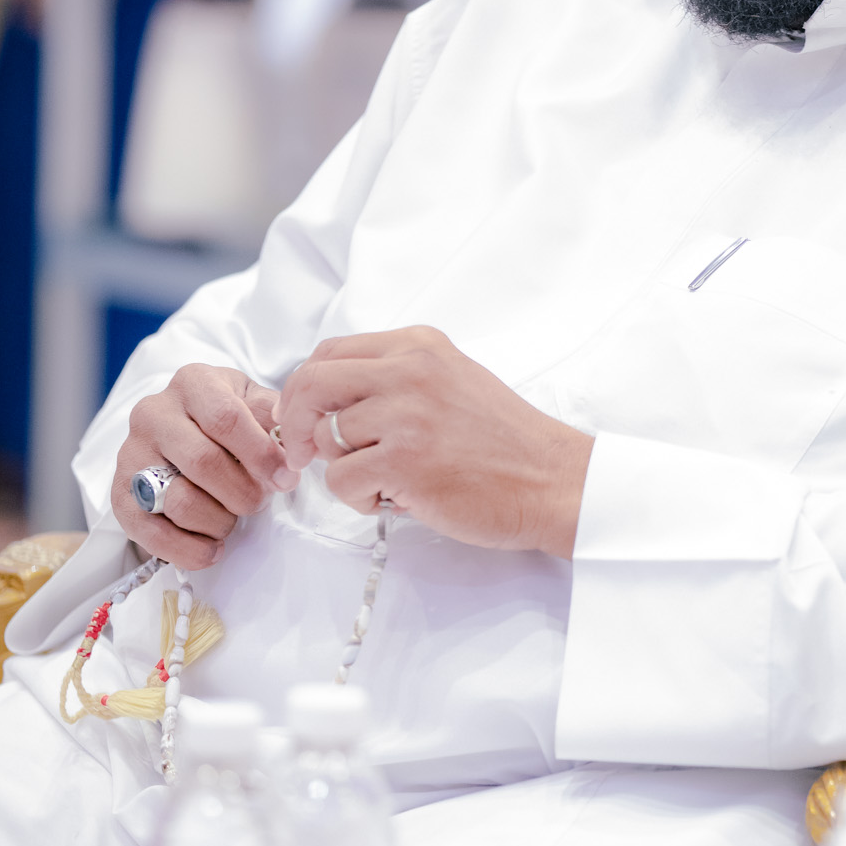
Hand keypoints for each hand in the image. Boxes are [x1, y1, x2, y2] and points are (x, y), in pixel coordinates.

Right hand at [111, 364, 295, 567]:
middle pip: (203, 463)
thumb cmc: (225, 419)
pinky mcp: (120, 496)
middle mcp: (153, 413)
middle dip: (243, 493)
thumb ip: (272, 414)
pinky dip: (190, 550)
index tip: (285, 479)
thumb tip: (289, 436)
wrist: (179, 435)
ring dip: (220, 521)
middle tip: (260, 501)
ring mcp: (131, 454)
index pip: (226, 419)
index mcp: (192, 383)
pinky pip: (153, 534)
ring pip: (180, 501)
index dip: (261, 455)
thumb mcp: (252, 401)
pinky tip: (213, 548)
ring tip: (233, 518)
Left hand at [276, 327, 593, 557]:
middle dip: (294, 422)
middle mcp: (410, 371)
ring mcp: (406, 415)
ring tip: (384, 479)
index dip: (305, 389)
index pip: (331, 352)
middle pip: (313, 384)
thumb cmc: (505, 441)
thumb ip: (395, 379)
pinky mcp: (404, 462)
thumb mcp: (451, 380)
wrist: (552, 480)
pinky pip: (341, 481)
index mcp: (419, 347)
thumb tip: (329, 401)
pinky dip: (359, 498)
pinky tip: (395, 498)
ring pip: (326, 439)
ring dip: (343, 468)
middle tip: (304, 452)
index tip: (306, 417)